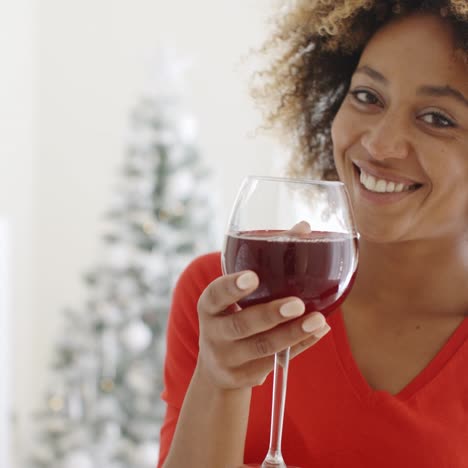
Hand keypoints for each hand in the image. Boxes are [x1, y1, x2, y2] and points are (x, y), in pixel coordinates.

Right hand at [196, 269, 330, 389]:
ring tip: (317, 320)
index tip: (253, 277)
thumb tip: (300, 261)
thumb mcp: (227, 304)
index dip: (232, 287)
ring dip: (292, 333)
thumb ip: (249, 287)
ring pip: (263, 347)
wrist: (216, 367)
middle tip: (296, 304)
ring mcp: (227, 359)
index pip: (215, 295)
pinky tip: (318, 332)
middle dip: (270, 314)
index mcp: (209, 308)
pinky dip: (300, 345)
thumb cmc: (231, 320)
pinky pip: (276, 361)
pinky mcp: (243, 377)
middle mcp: (213, 334)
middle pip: (241, 325)